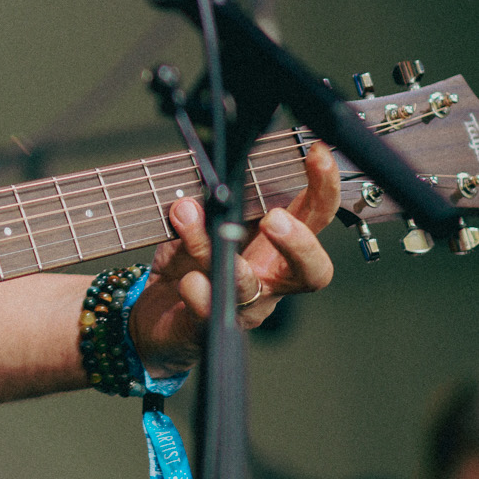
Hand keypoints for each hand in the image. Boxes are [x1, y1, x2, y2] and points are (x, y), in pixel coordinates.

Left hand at [127, 142, 340, 375]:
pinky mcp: (209, 326)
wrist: (156, 314)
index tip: (317, 152)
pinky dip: (200, 294)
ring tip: (195, 220)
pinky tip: (189, 281)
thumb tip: (205, 182)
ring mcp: (242, 307)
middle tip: (276, 218)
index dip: (323, 187)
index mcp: (276, 245)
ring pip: (247, 284)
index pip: (314, 216)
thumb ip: (209, 200)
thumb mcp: (201, 219)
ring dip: (218, 247)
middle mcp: (269, 280)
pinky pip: (210, 312)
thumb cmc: (188, 262)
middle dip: (300, 241)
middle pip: (312, 270)